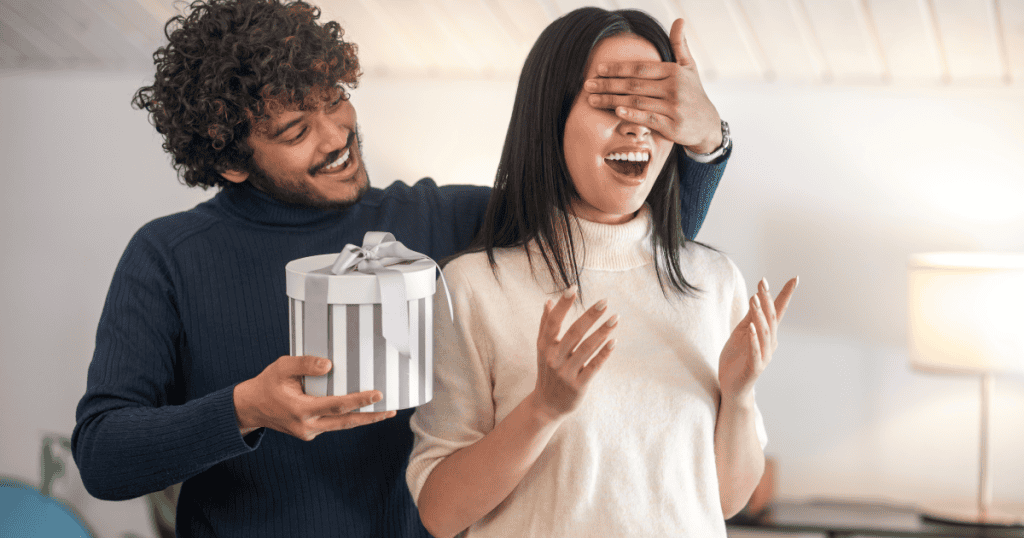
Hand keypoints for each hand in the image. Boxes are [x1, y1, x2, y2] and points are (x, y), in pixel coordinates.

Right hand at [233, 355, 395, 439]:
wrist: (251, 408)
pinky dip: (348, 418)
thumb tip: (330, 365)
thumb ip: (305, 364)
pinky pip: (333, 425)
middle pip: (346, 423)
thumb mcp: (282, 367)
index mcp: (300, 409)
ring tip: (386, 412)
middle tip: (392, 410)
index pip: (336, 405)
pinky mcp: (310, 433)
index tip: (378, 395)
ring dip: (364, 420)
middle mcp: (306, 425)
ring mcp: (308, 432)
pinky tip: (363, 410)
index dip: (358, 401)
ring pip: (342, 426)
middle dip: (371, 417)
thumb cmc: (268, 384)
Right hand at [530, 286, 616, 420]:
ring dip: (602, 332)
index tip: (574, 288)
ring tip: (615, 318)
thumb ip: (545, 325)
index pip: (553, 321)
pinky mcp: (578, 385)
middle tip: (605, 301)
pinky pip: (593, 367)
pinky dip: (604, 354)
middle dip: (590, 316)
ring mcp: (566, 372)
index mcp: (545, 346)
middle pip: (574, 332)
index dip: (563, 305)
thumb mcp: (542, 349)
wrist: (547, 405)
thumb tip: (549, 301)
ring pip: (586, 349)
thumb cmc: (547, 371)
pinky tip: (614, 341)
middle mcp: (554, 358)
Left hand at [584, 19, 721, 153]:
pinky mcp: (673, 126)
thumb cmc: (693, 93)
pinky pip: (648, 118)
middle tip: (587, 85)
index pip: (640, 68)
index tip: (598, 69)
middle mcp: (674, 88)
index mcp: (674, 72)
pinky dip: (632, 115)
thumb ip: (679, 45)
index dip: (618, 68)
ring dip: (611, 100)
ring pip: (636, 101)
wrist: (708, 125)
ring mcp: (673, 107)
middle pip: (633, 85)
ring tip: (591, 100)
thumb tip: (679, 20)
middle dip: (608, 84)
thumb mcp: (689, 68)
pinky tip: (616, 112)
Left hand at [718, 277, 797, 402]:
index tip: (795, 279)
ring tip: (755, 300)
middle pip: (771, 319)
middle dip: (768, 300)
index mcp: (767, 334)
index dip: (785, 295)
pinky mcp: (755, 368)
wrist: (732, 388)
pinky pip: (755, 352)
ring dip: (760, 316)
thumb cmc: (736, 360)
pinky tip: (751, 327)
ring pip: (764, 333)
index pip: (778, 312)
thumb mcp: (740, 334)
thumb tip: (757, 297)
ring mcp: (763, 356)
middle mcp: (770, 344)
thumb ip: (750, 319)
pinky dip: (754, 339)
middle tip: (762, 283)